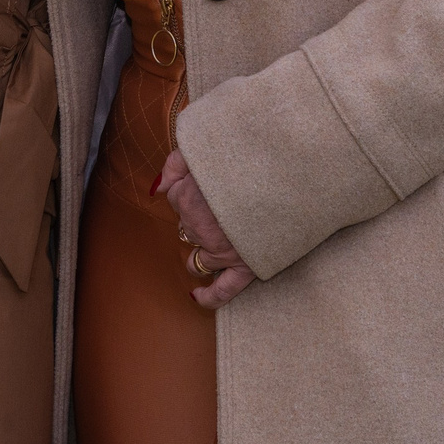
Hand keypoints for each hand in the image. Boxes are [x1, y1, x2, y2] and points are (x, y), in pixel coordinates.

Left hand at [157, 149, 253, 309]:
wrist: (286, 174)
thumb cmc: (246, 157)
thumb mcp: (203, 147)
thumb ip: (175, 164)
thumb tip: (157, 186)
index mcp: (188, 198)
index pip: (175, 197)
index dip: (188, 187)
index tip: (208, 179)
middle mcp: (200, 228)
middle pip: (187, 226)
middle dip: (197, 215)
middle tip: (220, 199)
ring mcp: (221, 251)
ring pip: (197, 258)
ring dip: (200, 249)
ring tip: (215, 235)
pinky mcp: (244, 266)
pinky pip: (222, 290)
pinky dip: (208, 297)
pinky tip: (197, 297)